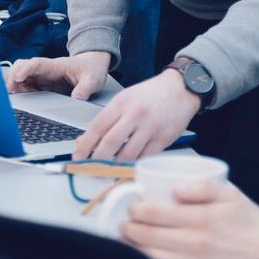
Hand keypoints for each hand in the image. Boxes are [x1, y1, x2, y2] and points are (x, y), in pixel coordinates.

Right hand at [5, 51, 108, 100]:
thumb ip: (85, 88)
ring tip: (15, 99)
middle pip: (22, 68)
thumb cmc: (91, 68)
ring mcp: (41, 77)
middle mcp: (45, 70)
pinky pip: (25, 86)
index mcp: (55, 66)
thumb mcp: (92, 79)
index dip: (25, 69)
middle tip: (10, 92)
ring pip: (20, 77)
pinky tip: (20, 100)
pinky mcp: (41, 84)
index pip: (37, 64)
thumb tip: (76, 99)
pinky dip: (19, 92)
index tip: (17, 77)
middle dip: (12, 78)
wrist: (92, 64)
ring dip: (14, 86)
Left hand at [74, 69, 200, 160]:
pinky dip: (133, 165)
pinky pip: (144, 158)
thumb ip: (108, 118)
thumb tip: (88, 140)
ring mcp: (150, 128)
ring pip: (127, 154)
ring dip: (114, 166)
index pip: (97, 127)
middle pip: (110, 143)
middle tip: (89, 168)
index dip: (84, 145)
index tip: (77, 156)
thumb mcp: (126, 98)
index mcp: (122, 102)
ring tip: (106, 170)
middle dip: (96, 160)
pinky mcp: (163, 139)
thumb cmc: (151, 94)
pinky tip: (126, 167)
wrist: (181, 88)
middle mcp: (135, 115)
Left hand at [120, 180, 258, 258]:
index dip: (137, 210)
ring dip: (136, 250)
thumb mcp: (231, 195)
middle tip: (123, 225)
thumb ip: (202, 187)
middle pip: (149, 238)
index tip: (132, 207)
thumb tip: (174, 189)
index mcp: (201, 219)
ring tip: (129, 242)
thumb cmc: (252, 224)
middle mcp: (195, 244)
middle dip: (130, 230)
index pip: (156, 214)